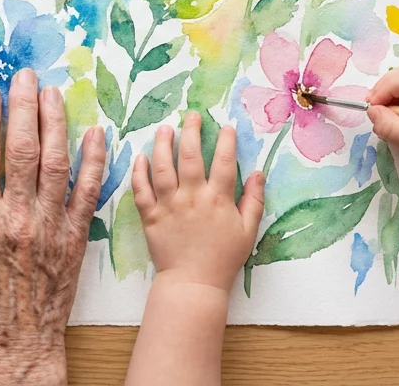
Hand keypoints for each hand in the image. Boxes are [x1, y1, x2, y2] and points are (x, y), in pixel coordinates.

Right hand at [0, 70, 105, 385]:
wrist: (15, 351)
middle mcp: (17, 218)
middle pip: (23, 149)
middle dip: (24, 106)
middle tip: (24, 76)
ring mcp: (50, 227)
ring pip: (57, 163)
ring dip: (56, 122)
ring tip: (53, 92)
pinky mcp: (75, 239)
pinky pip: (88, 193)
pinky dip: (95, 161)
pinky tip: (95, 133)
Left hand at [131, 111, 264, 293]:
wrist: (193, 283)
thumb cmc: (223, 258)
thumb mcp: (248, 231)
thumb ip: (253, 200)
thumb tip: (258, 172)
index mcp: (218, 200)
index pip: (224, 162)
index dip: (226, 141)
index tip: (226, 126)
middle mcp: (192, 198)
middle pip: (190, 157)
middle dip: (191, 132)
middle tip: (192, 116)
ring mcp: (169, 206)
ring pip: (162, 168)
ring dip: (162, 144)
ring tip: (164, 129)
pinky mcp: (151, 217)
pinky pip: (141, 190)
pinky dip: (139, 172)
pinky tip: (139, 157)